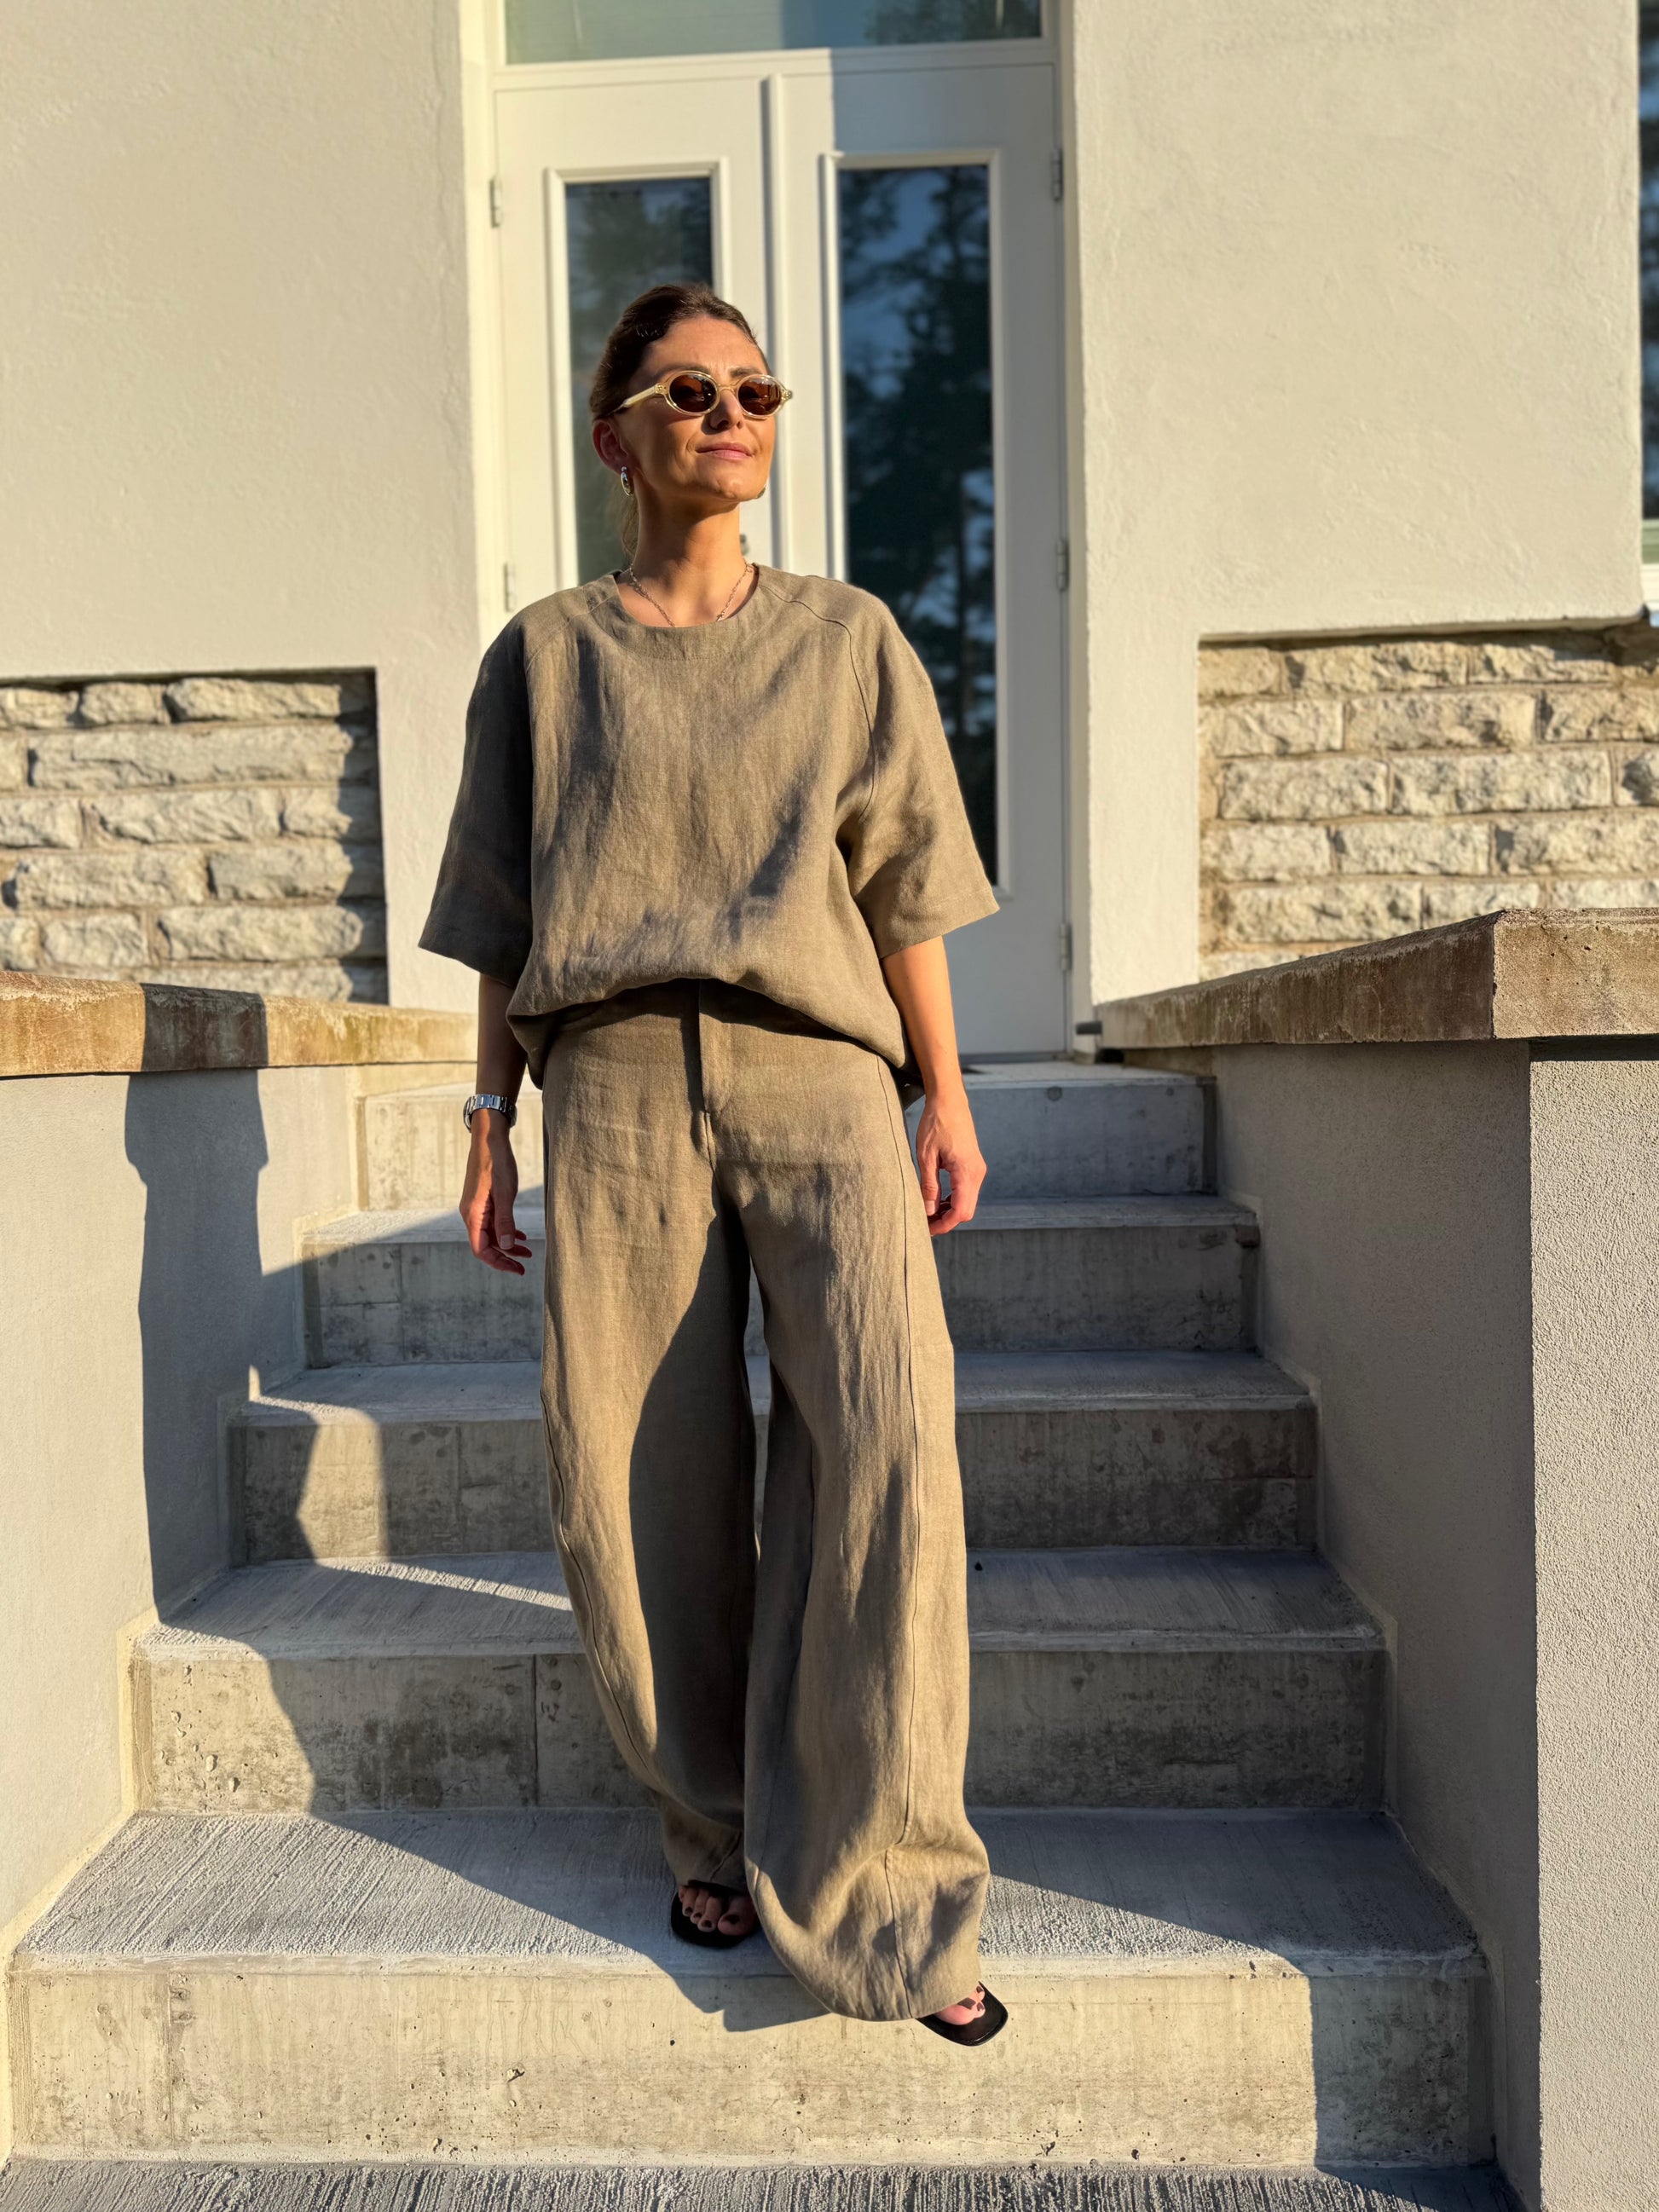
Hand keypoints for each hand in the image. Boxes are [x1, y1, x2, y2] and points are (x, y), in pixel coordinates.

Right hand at [460, 1115, 532, 1274]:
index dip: (498, 1262)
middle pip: (485, 1244)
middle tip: (525, 1264)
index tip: (517, 1269)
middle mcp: (470, 1213)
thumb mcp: (505, 1193)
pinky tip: (519, 1235)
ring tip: (528, 1251)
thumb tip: (506, 1246)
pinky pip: (491, 1222)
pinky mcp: (482, 1201)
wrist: (489, 1138)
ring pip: (490, 1234)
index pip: (481, 1249)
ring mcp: (475, 1207)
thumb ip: (505, 1221)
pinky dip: (505, 1231)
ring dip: (507, 1244)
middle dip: (505, 1256)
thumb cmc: (497, 1163)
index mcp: (473, 1214)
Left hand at [913, 1082, 984, 1235]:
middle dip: (946, 1221)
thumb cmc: (935, 1124)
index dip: (944, 1225)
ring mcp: (977, 1170)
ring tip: (926, 1211)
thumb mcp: (926, 1156)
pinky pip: (966, 1191)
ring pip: (967, 1202)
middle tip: (924, 1223)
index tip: (926, 1230)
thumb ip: (928, 1186)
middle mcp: (976, 1173)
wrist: (949, 1101)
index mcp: (966, 1172)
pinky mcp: (973, 1166)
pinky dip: (952, 1200)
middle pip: (966, 1211)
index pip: (960, 1212)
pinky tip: (936, 1199)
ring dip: (949, 1211)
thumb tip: (927, 1212)